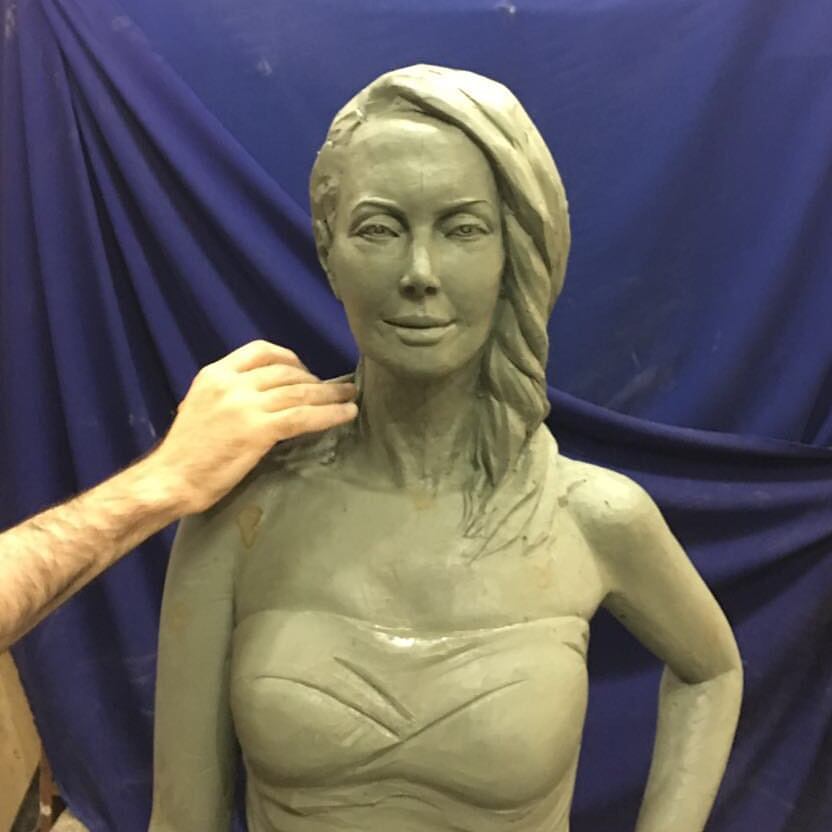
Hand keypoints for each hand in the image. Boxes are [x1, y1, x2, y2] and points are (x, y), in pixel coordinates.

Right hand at [147, 340, 356, 513]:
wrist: (171, 479)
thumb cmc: (187, 452)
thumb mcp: (203, 407)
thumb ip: (231, 395)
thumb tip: (266, 396)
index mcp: (216, 374)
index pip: (261, 350)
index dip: (290, 358)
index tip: (305, 370)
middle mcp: (232, 383)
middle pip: (286, 372)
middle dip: (315, 379)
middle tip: (334, 390)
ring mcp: (246, 405)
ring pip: (300, 392)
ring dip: (331, 394)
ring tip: (350, 398)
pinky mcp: (259, 430)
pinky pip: (303, 416)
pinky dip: (329, 414)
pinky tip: (346, 415)